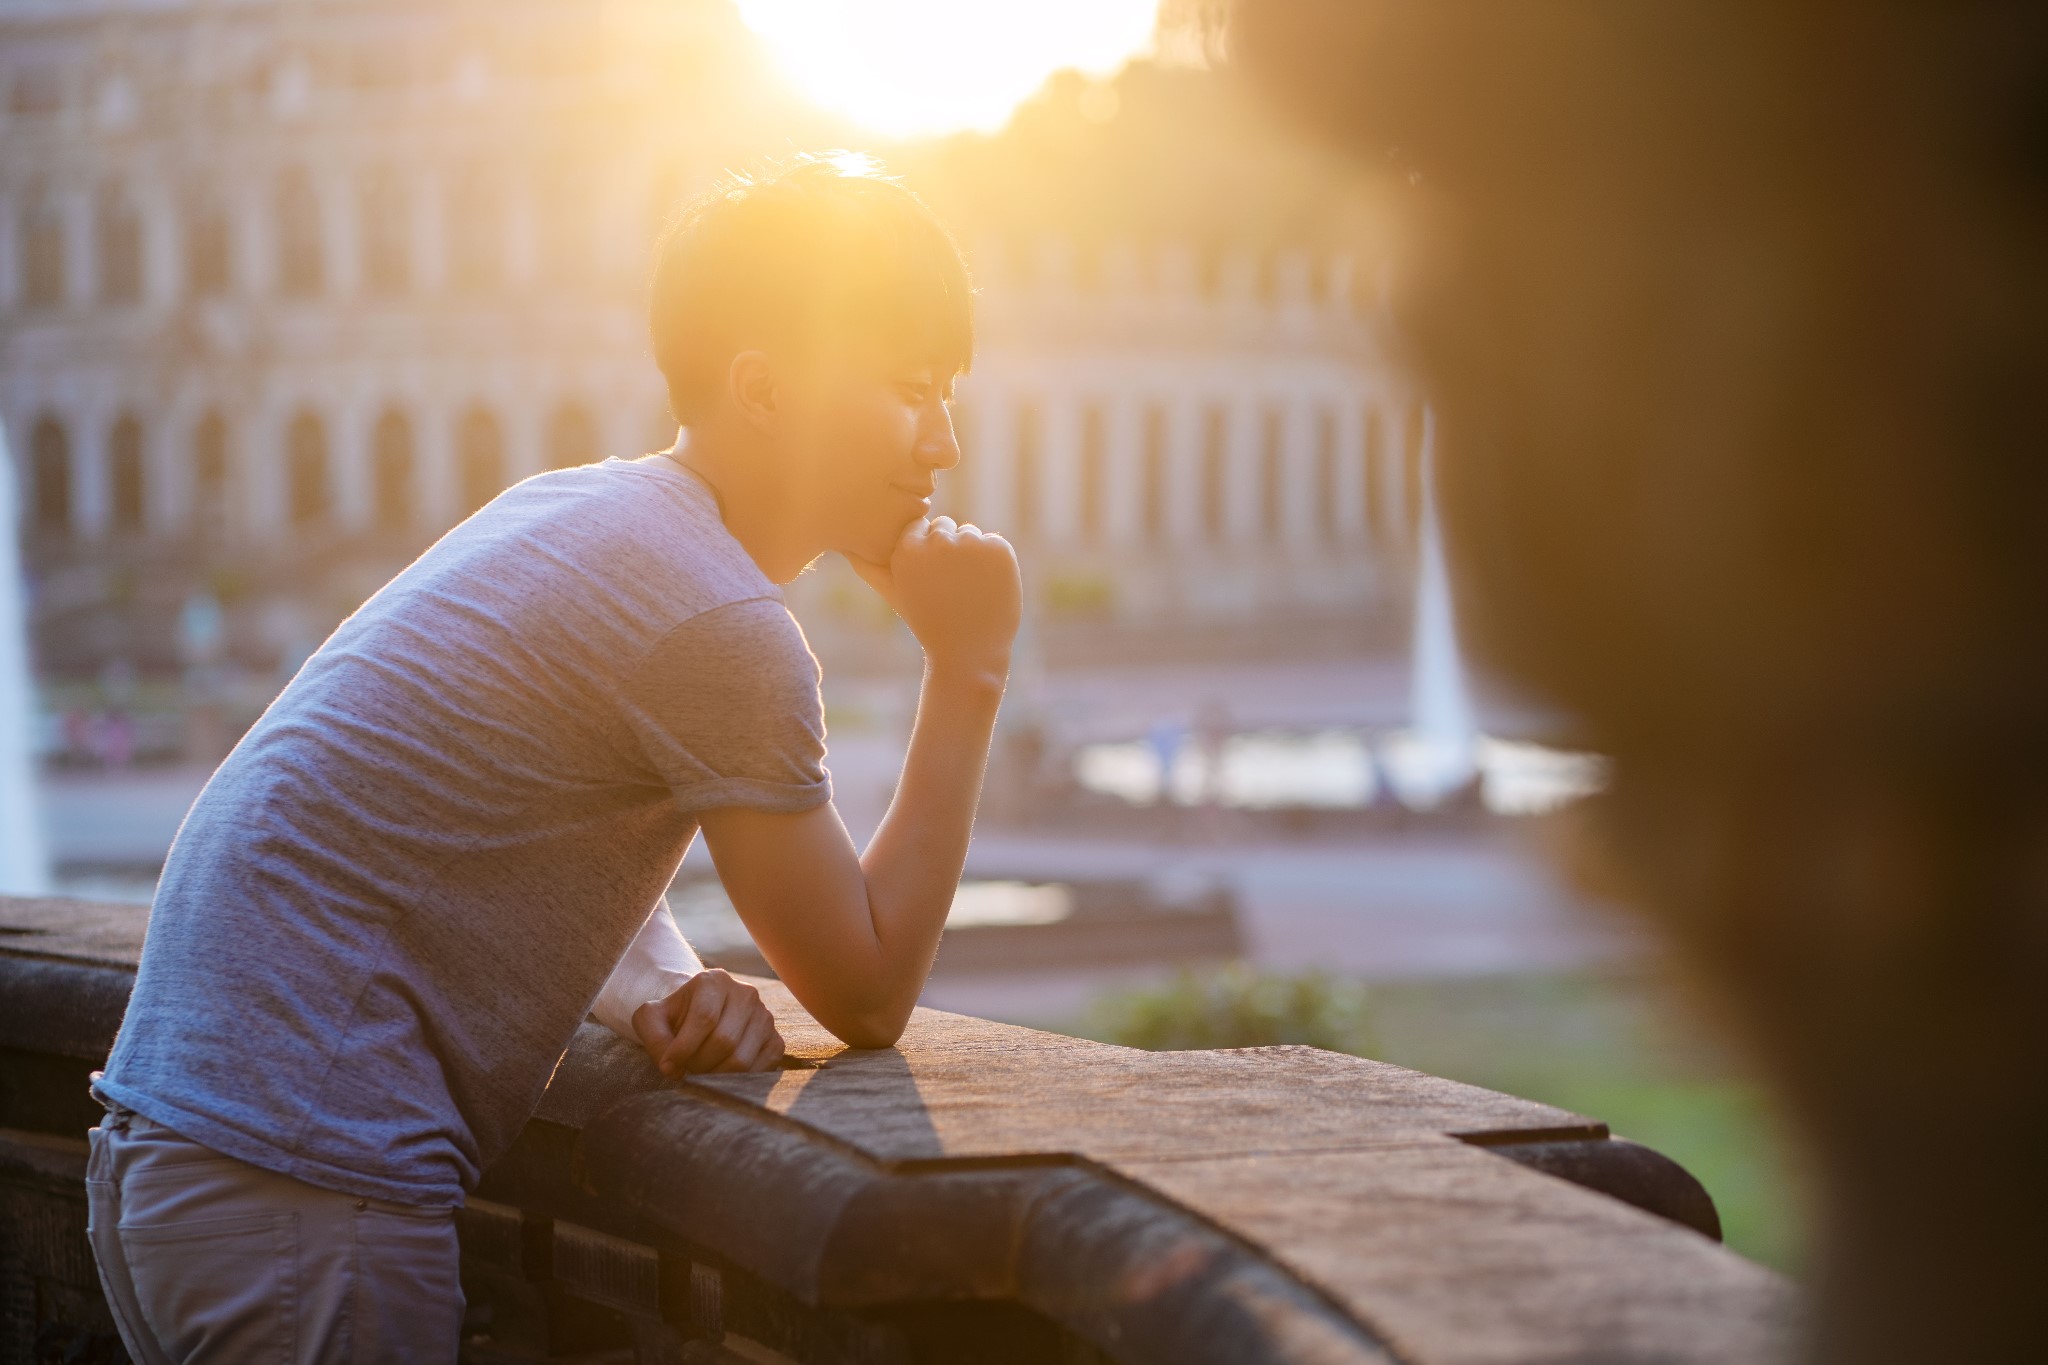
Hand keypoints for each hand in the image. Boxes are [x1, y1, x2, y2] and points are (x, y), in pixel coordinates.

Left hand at [631, 969, 785, 1075]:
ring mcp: (765, 1017)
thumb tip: (672, 1067)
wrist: (699, 1018)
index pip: (705, 1018)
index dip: (684, 1049)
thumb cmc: (674, 1018)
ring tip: (701, 1069)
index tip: (668, 1065)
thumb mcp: (652, 1019)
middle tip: (686, 1068)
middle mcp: (746, 994)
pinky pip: (760, 1069)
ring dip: (715, 1075)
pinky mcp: (775, 1040)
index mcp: (714, 981)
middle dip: (698, 1064)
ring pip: (741, 1059)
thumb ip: (654, 1039)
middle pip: (724, 1041)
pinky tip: (721, 1072)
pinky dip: (737, 1080)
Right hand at [849, 517, 1020, 674]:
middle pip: (945, 526)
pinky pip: (995, 543)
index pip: (920, 527)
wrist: (968, 653)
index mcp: (908, 548)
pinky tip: (987, 587)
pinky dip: (995, 562)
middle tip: (949, 587)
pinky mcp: (998, 549)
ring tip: (967, 589)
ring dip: (972, 555)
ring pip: (970, 533)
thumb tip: (844, 547)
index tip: (929, 578)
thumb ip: (868, 567)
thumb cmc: (927, 622)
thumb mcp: (894, 592)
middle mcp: (938, 540)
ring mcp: (971, 543)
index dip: (926, 553)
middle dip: (949, 551)